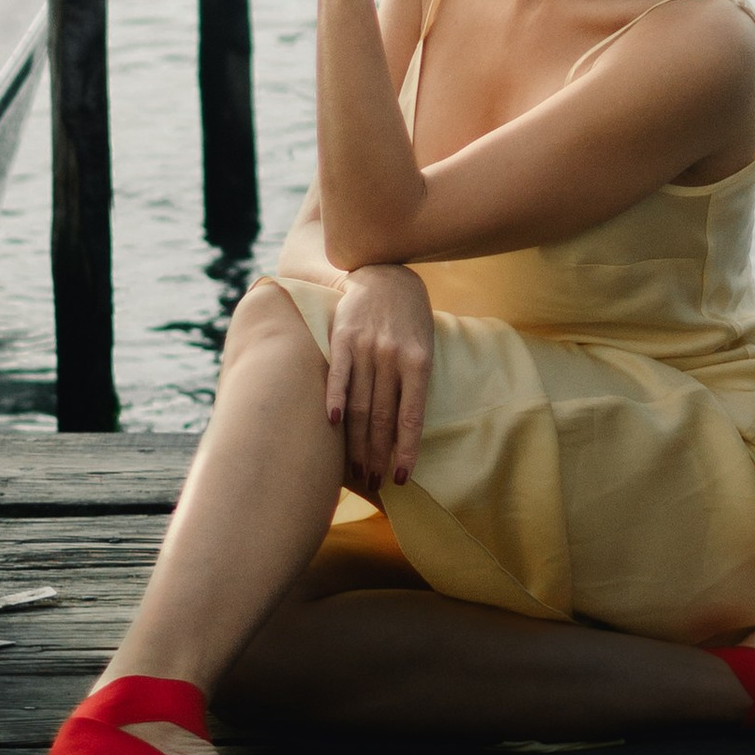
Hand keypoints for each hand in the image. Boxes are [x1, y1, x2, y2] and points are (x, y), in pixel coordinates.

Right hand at [325, 262, 433, 494]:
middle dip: (376, 454)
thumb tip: (405, 433)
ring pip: (359, 403)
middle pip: (382, 416)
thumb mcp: (423, 346)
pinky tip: (331, 423)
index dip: (404, 450)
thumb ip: (413, 384)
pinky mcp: (343, 336)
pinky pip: (337, 373)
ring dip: (356, 441)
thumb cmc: (409, 320)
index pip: (411, 417)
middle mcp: (392, 355)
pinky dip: (334, 398)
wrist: (385, 272)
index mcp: (418, 361)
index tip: (398, 478)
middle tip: (372, 482)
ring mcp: (366, 346)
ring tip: (355, 469)